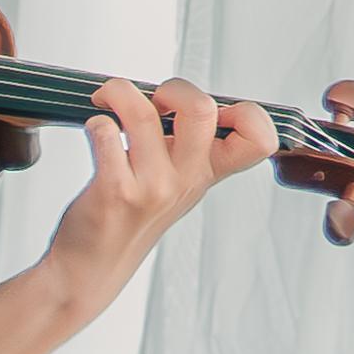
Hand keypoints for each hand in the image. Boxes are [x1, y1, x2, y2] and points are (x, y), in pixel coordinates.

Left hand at [41, 74, 274, 295]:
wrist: (93, 265)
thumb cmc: (131, 216)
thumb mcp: (177, 183)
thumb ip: (189, 145)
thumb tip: (179, 94)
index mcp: (208, 172)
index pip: (260, 139)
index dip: (246, 112)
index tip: (212, 108)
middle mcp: (186, 179)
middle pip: (202, 109)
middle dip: (173, 87)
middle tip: (150, 99)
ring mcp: (153, 187)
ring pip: (144, 114)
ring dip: (119, 93)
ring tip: (106, 99)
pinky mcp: (115, 191)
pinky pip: (105, 134)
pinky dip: (95, 122)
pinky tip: (94, 129)